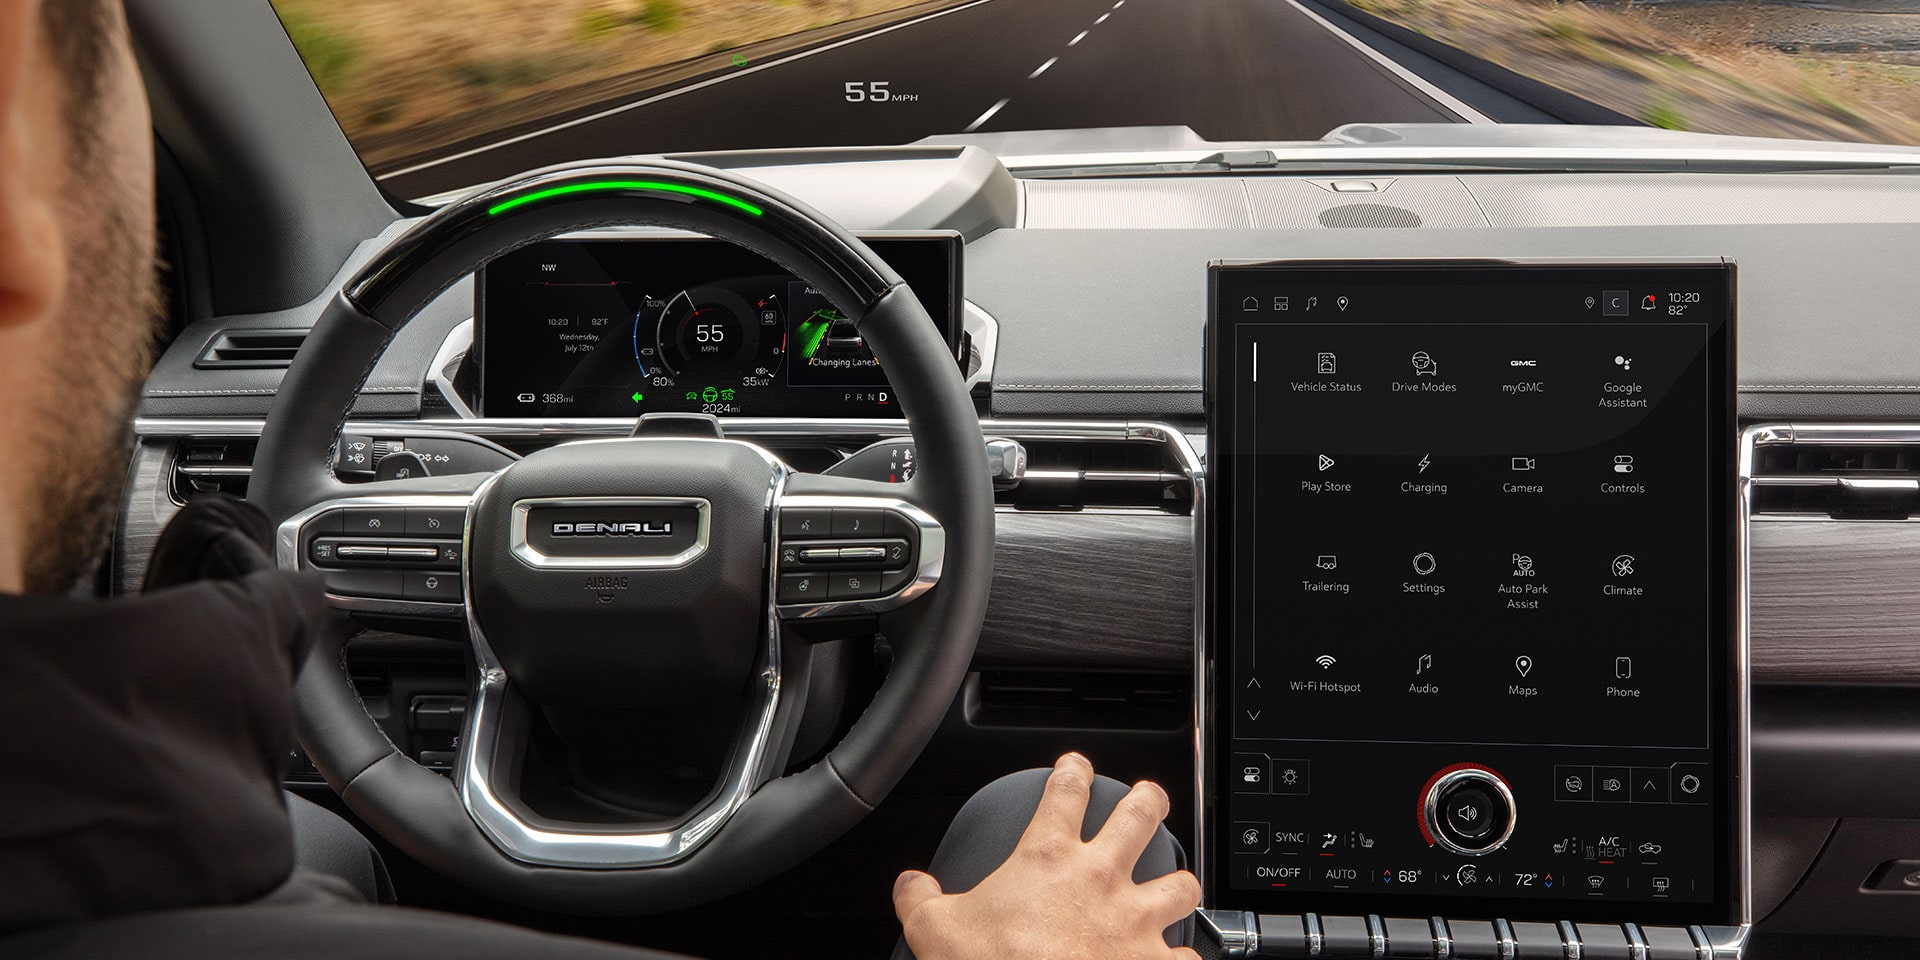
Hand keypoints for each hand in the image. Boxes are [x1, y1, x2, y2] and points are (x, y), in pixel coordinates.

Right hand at [893, 753, 1201, 959]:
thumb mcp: (935, 930)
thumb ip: (920, 899)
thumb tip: (909, 884)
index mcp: (1047, 859)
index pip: (1063, 793)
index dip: (1071, 771)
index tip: (1075, 764)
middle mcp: (1100, 878)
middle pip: (1138, 816)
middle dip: (1147, 801)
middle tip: (1148, 797)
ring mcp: (1135, 919)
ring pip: (1179, 883)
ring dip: (1178, 883)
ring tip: (1177, 884)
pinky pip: (1188, 955)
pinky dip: (1185, 958)